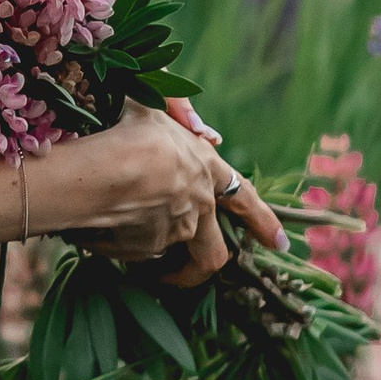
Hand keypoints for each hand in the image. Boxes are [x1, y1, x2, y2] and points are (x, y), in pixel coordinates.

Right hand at [45, 104, 282, 284]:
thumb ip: (177, 109)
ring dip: (152, 257)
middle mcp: (197, 207)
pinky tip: (101, 230)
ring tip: (121, 241)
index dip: (263, 222)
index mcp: (206, 170)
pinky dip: (122, 246)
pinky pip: (136, 254)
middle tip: (183, 274)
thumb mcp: (151, 105)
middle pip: (213, 252)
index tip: (279, 243)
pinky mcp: (146, 250)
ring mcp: (174, 232)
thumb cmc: (129, 131)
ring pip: (168, 255)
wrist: (104, 171)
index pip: (245, 199)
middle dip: (198, 269)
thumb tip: (205, 132)